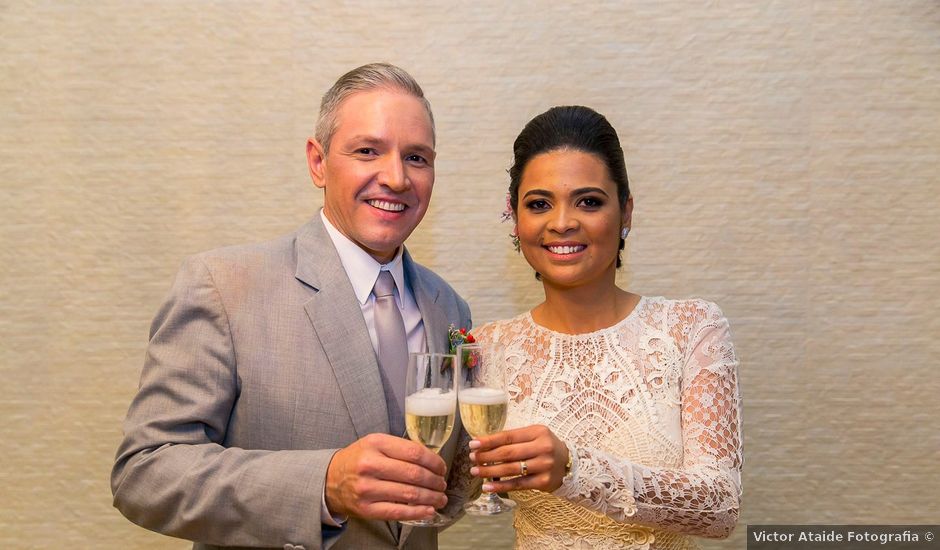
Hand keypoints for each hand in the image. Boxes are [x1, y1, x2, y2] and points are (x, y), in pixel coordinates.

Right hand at [325, 433, 447, 520]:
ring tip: (440, 498)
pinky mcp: (366, 509)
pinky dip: (417, 512)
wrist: (329, 480)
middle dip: (434, 481)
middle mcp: (370, 465)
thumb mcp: (375, 443)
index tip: (441, 468)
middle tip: (442, 484)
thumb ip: (400, 448)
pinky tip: (429, 510)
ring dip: (430, 498)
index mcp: (375, 444)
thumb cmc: (358, 459)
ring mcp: (367, 488)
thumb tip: (431, 461)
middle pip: (414, 474)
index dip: (434, 462)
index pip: (414, 452)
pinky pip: (397, 512)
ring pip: (409, 494)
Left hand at [469, 424, 568, 492]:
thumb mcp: (534, 435)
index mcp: (538, 432)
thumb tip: (484, 443)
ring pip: (511, 469)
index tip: (473, 444)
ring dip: (490, 471)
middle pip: (508, 453)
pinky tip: (487, 487)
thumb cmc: (545, 447)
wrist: (569, 463)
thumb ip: (514, 438)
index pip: (508, 436)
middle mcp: (542, 447)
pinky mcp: (543, 482)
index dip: (489, 440)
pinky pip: (518, 485)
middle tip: (473, 458)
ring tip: (475, 471)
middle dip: (487, 456)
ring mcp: (544, 465)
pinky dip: (501, 486)